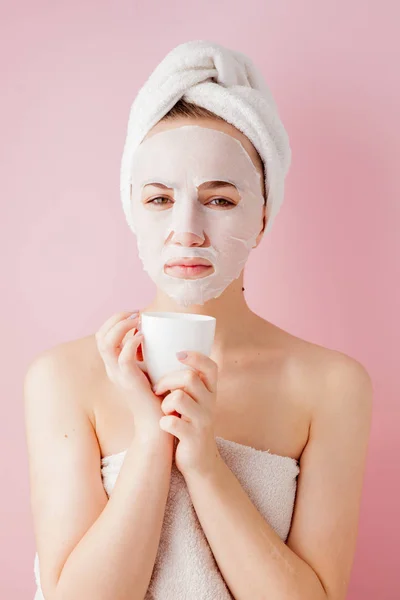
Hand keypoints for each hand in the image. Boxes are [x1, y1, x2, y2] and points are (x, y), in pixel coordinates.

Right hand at [95, 311, 163, 433]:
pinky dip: (131, 343)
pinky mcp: (129, 382)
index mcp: (114, 365)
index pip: (103, 336)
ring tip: (139, 321)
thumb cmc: (159, 395)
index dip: (115, 320)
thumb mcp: (151, 369)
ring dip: (122, 326)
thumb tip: (156, 332)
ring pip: (107, 343)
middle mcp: (112, 369)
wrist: (159, 423)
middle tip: (137, 313)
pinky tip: (143, 337)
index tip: (136, 313)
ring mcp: (118, 375)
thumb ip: (149, 353)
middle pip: (100, 336)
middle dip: (116, 318)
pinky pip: (123, 358)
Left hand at [153, 351, 220, 478]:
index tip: (177, 354)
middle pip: (189, 378)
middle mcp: (210, 403)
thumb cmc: (190, 422)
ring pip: (178, 398)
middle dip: (167, 380)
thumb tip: (162, 354)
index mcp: (210, 391)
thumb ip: (187, 381)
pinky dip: (163, 422)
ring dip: (165, 403)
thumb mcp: (195, 400)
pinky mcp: (192, 437)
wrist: (200, 460)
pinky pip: (171, 422)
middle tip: (158, 389)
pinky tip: (165, 426)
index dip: (195, 356)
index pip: (210, 366)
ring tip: (164, 410)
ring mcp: (202, 420)